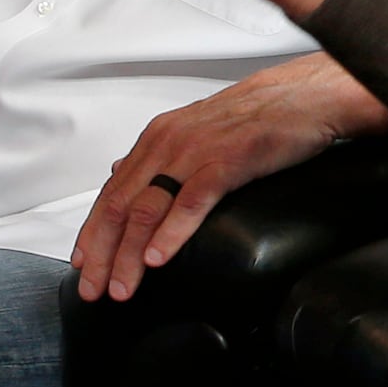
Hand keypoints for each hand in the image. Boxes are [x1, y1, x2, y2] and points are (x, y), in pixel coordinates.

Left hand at [68, 53, 387, 301]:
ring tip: (122, 288)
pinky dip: (171, 233)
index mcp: (158, 139)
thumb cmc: (258, 117)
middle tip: (92, 290)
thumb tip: (122, 173)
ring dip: (129, 255)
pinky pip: (191, 202)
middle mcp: (167, 143)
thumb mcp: (197, 132)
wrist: (304, 96)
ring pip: (148, 210)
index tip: (82, 267)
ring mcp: (195, 152)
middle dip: (102, 253)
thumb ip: (159, 156)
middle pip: (121, 206)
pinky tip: (159, 259)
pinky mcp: (227, 161)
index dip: (93, 233)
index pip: (112, 193)